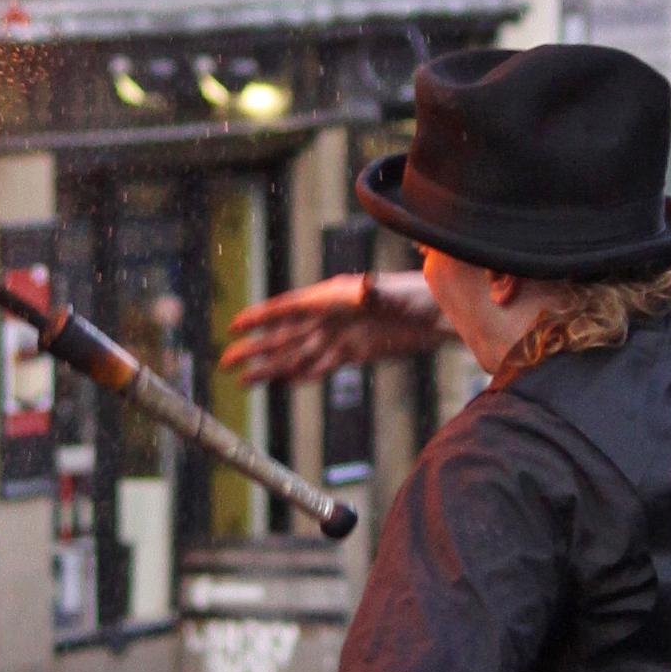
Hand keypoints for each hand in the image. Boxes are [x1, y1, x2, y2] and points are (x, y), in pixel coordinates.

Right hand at [219, 271, 446, 384]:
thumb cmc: (419, 294)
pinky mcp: (358, 352)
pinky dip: (302, 375)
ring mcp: (343, 335)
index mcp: (333, 297)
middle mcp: (332, 316)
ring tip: (245, 381)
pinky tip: (285, 382)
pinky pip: (322, 366)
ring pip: (298, 354)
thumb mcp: (396, 292)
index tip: (235, 325)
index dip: (261, 317)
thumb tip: (364, 289)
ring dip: (272, 367)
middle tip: (226, 362)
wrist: (444, 312)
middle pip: (286, 335)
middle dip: (256, 349)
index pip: (288, 308)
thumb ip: (375, 293)